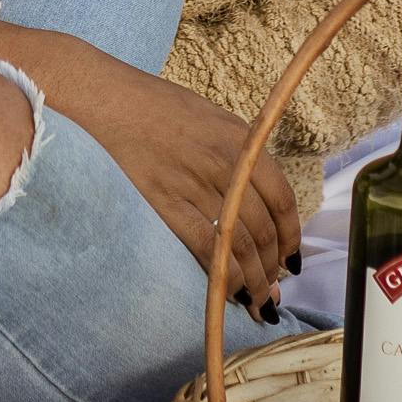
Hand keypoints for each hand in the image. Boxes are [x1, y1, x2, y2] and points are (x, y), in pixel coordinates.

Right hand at [0, 28, 301, 315]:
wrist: (108, 99)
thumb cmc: (158, 105)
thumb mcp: (212, 117)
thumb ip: (240, 153)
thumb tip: (261, 198)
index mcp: (240, 139)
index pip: (282, 198)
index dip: (292, 236)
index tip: (292, 259)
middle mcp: (225, 163)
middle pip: (263, 229)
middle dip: (274, 267)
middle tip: (276, 289)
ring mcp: (195, 185)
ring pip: (239, 246)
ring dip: (255, 281)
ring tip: (259, 302)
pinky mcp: (166, 203)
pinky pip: (206, 248)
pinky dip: (224, 276)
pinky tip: (231, 293)